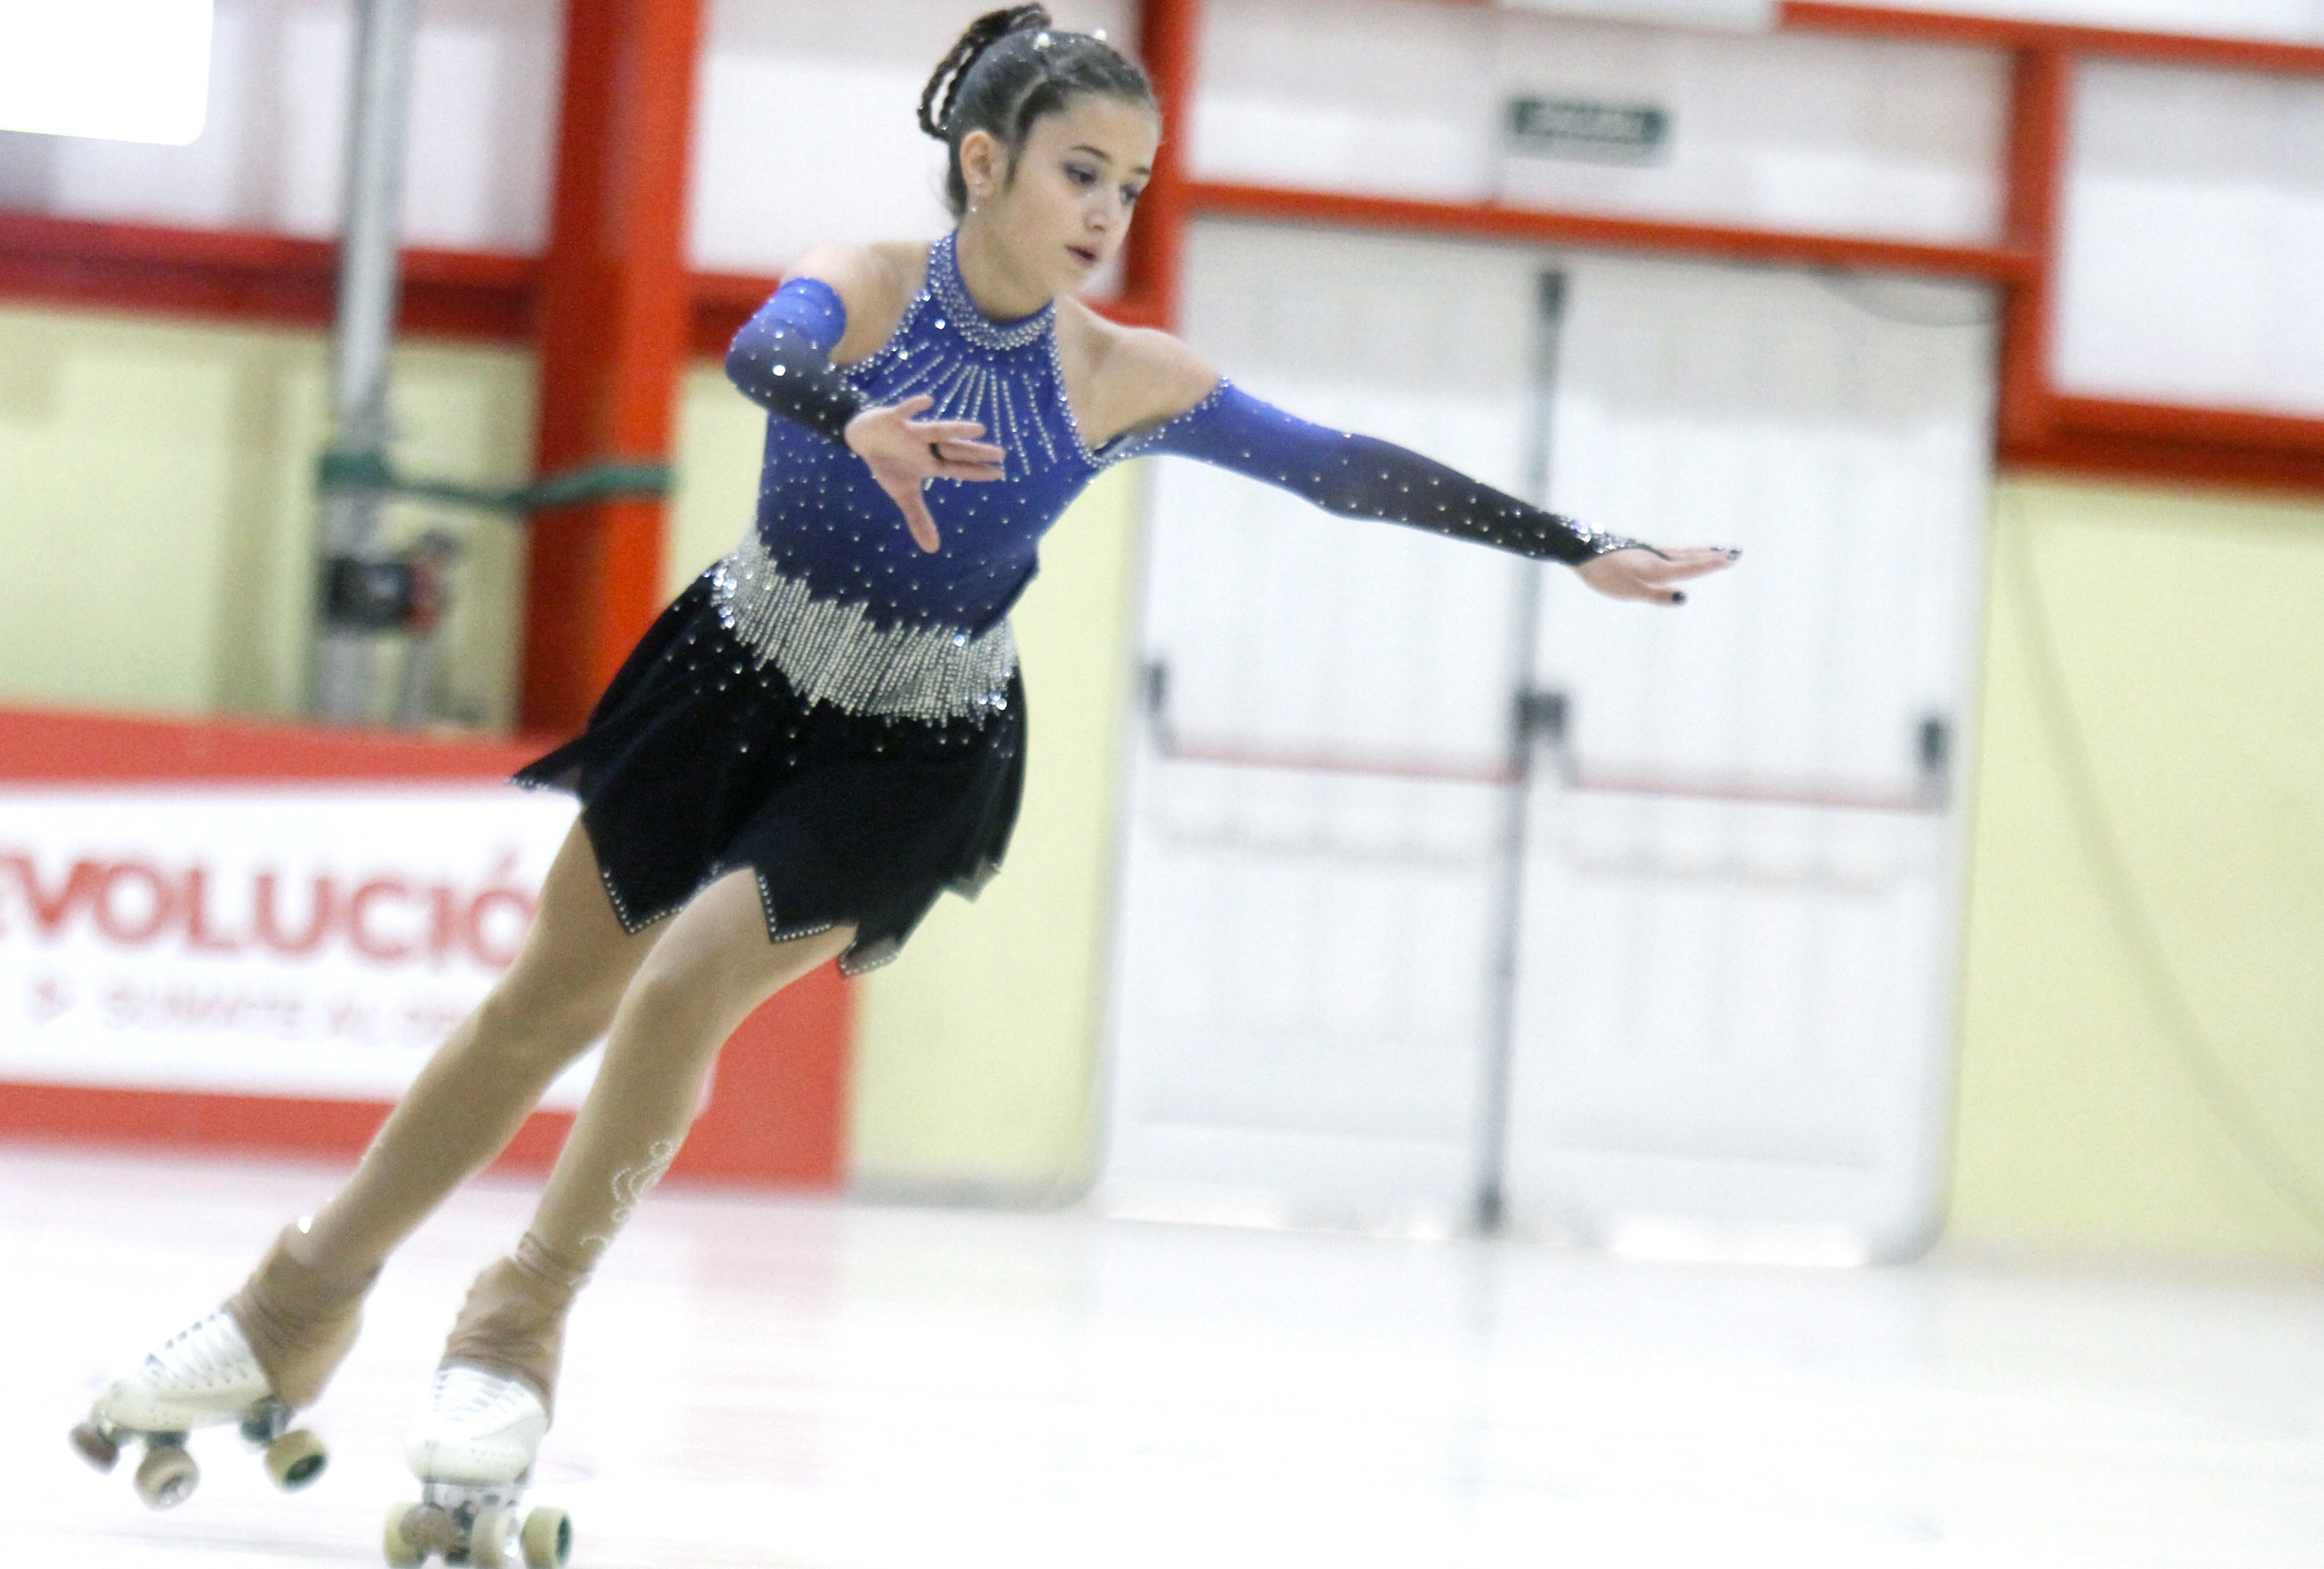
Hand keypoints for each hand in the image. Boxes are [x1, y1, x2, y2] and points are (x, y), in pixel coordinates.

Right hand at [844, 395, 1006, 552]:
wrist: (864, 436)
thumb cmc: (889, 463)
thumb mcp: (902, 493)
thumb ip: (918, 519)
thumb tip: (933, 550)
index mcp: (929, 464)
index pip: (958, 469)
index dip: (977, 473)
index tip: (1000, 474)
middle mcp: (926, 446)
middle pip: (955, 449)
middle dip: (976, 452)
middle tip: (1002, 454)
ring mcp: (912, 431)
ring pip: (937, 429)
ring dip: (956, 429)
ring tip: (980, 428)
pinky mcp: (894, 417)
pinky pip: (905, 411)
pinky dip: (914, 406)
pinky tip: (929, 401)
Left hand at [1576, 545, 1739, 605]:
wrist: (1580, 550)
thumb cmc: (1603, 574)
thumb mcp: (1629, 591)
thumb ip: (1657, 595)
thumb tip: (1684, 597)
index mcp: (1657, 568)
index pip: (1690, 566)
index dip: (1711, 564)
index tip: (1731, 558)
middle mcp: (1657, 557)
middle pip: (1690, 556)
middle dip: (1712, 556)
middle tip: (1734, 552)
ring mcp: (1648, 552)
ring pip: (1680, 551)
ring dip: (1700, 551)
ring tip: (1715, 550)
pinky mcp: (1638, 551)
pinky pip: (1669, 550)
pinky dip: (1683, 551)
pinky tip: (1679, 554)